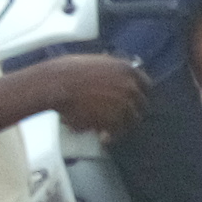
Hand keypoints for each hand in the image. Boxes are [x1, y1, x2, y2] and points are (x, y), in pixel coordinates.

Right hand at [29, 54, 150, 136]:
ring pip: (132, 121)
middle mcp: (131, 86)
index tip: (133, 102)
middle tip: (119, 120)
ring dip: (121, 127)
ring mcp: (125, 103)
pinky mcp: (114, 119)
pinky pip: (118, 131)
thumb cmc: (69, 72)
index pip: (146, 85)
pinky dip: (111, 136)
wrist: (56, 83)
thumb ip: (113, 72)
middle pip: (141, 105)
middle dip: (131, 112)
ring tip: (109, 132)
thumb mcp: (98, 63)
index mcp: (128, 69)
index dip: (138, 95)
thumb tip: (119, 79)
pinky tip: (103, 138)